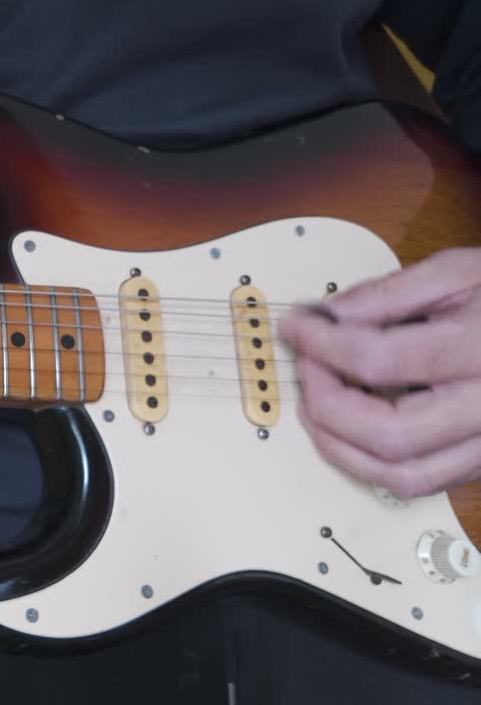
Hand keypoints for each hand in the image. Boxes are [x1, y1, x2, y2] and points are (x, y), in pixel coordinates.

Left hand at [280, 247, 480, 498]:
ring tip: (317, 406)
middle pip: (388, 434)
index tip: (295, 327)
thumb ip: (390, 293)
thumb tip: (326, 316)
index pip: (380, 358)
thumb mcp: (462, 273)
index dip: (321, 343)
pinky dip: (373, 464)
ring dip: (341, 447)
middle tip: (308, 368)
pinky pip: (421, 483)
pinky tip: (352, 429)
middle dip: (327, 404)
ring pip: (402, 476)